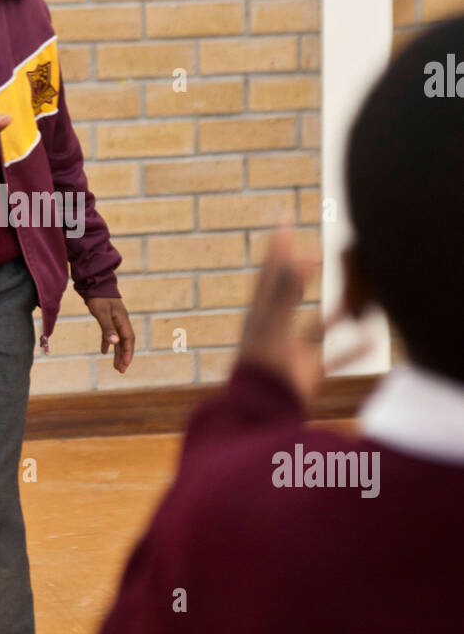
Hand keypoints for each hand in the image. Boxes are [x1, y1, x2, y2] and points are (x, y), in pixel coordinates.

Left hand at [86, 297, 134, 373]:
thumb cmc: (98, 297)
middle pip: (125, 342)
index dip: (127, 353)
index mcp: (122, 320)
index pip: (128, 340)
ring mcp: (115, 320)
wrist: (95, 283)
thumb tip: (114, 343)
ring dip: (117, 352)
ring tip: (115, 365)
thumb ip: (107, 328)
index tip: (124, 366)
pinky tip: (103, 351)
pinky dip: (108, 343)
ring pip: (118, 340)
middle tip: (121, 370)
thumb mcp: (101, 313)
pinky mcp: (108, 318)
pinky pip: (110, 334)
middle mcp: (121, 321)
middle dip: (124, 356)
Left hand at [239, 227, 375, 402]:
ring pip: (316, 326)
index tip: (284, 220)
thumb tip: (300, 257)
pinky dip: (351, 349)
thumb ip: (286, 292)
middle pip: (290, 294)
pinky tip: (373, 341)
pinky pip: (333, 357)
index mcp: (260, 315)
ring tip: (353, 295)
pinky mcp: (304, 374)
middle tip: (317, 252)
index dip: (277, 246)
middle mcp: (274, 330)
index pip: (269, 272)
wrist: (259, 414)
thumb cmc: (262, 368)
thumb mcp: (273, 324)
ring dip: (334, 312)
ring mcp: (289, 352)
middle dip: (302, 273)